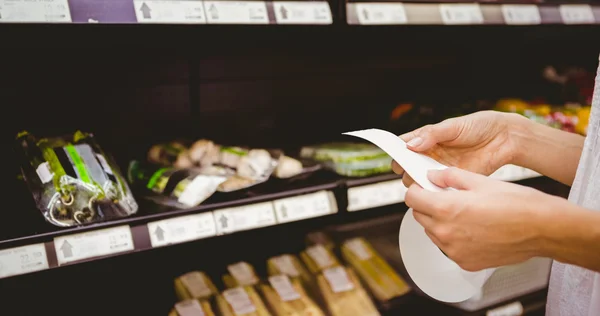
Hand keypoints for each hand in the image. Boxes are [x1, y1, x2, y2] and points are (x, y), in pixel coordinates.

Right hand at [392, 111, 526, 186]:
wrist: (503, 139)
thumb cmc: (478, 126)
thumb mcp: (452, 126)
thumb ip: (431, 135)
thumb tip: (410, 145)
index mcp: (425, 139)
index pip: (403, 147)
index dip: (396, 152)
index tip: (396, 156)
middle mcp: (429, 155)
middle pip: (406, 167)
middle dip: (405, 170)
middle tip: (411, 170)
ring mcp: (439, 169)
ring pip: (418, 181)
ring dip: (418, 182)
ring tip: (424, 180)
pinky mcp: (451, 181)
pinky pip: (437, 190)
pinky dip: (433, 191)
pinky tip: (437, 188)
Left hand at [405, 167, 550, 270]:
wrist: (543, 229)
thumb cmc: (517, 204)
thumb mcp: (480, 181)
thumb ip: (450, 177)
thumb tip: (432, 176)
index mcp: (446, 209)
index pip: (412, 199)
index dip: (416, 190)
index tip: (423, 187)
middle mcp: (446, 233)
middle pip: (419, 216)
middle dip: (427, 205)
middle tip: (444, 197)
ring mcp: (455, 251)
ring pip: (433, 233)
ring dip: (439, 222)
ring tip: (463, 213)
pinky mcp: (465, 262)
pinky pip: (449, 248)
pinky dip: (454, 238)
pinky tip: (473, 229)